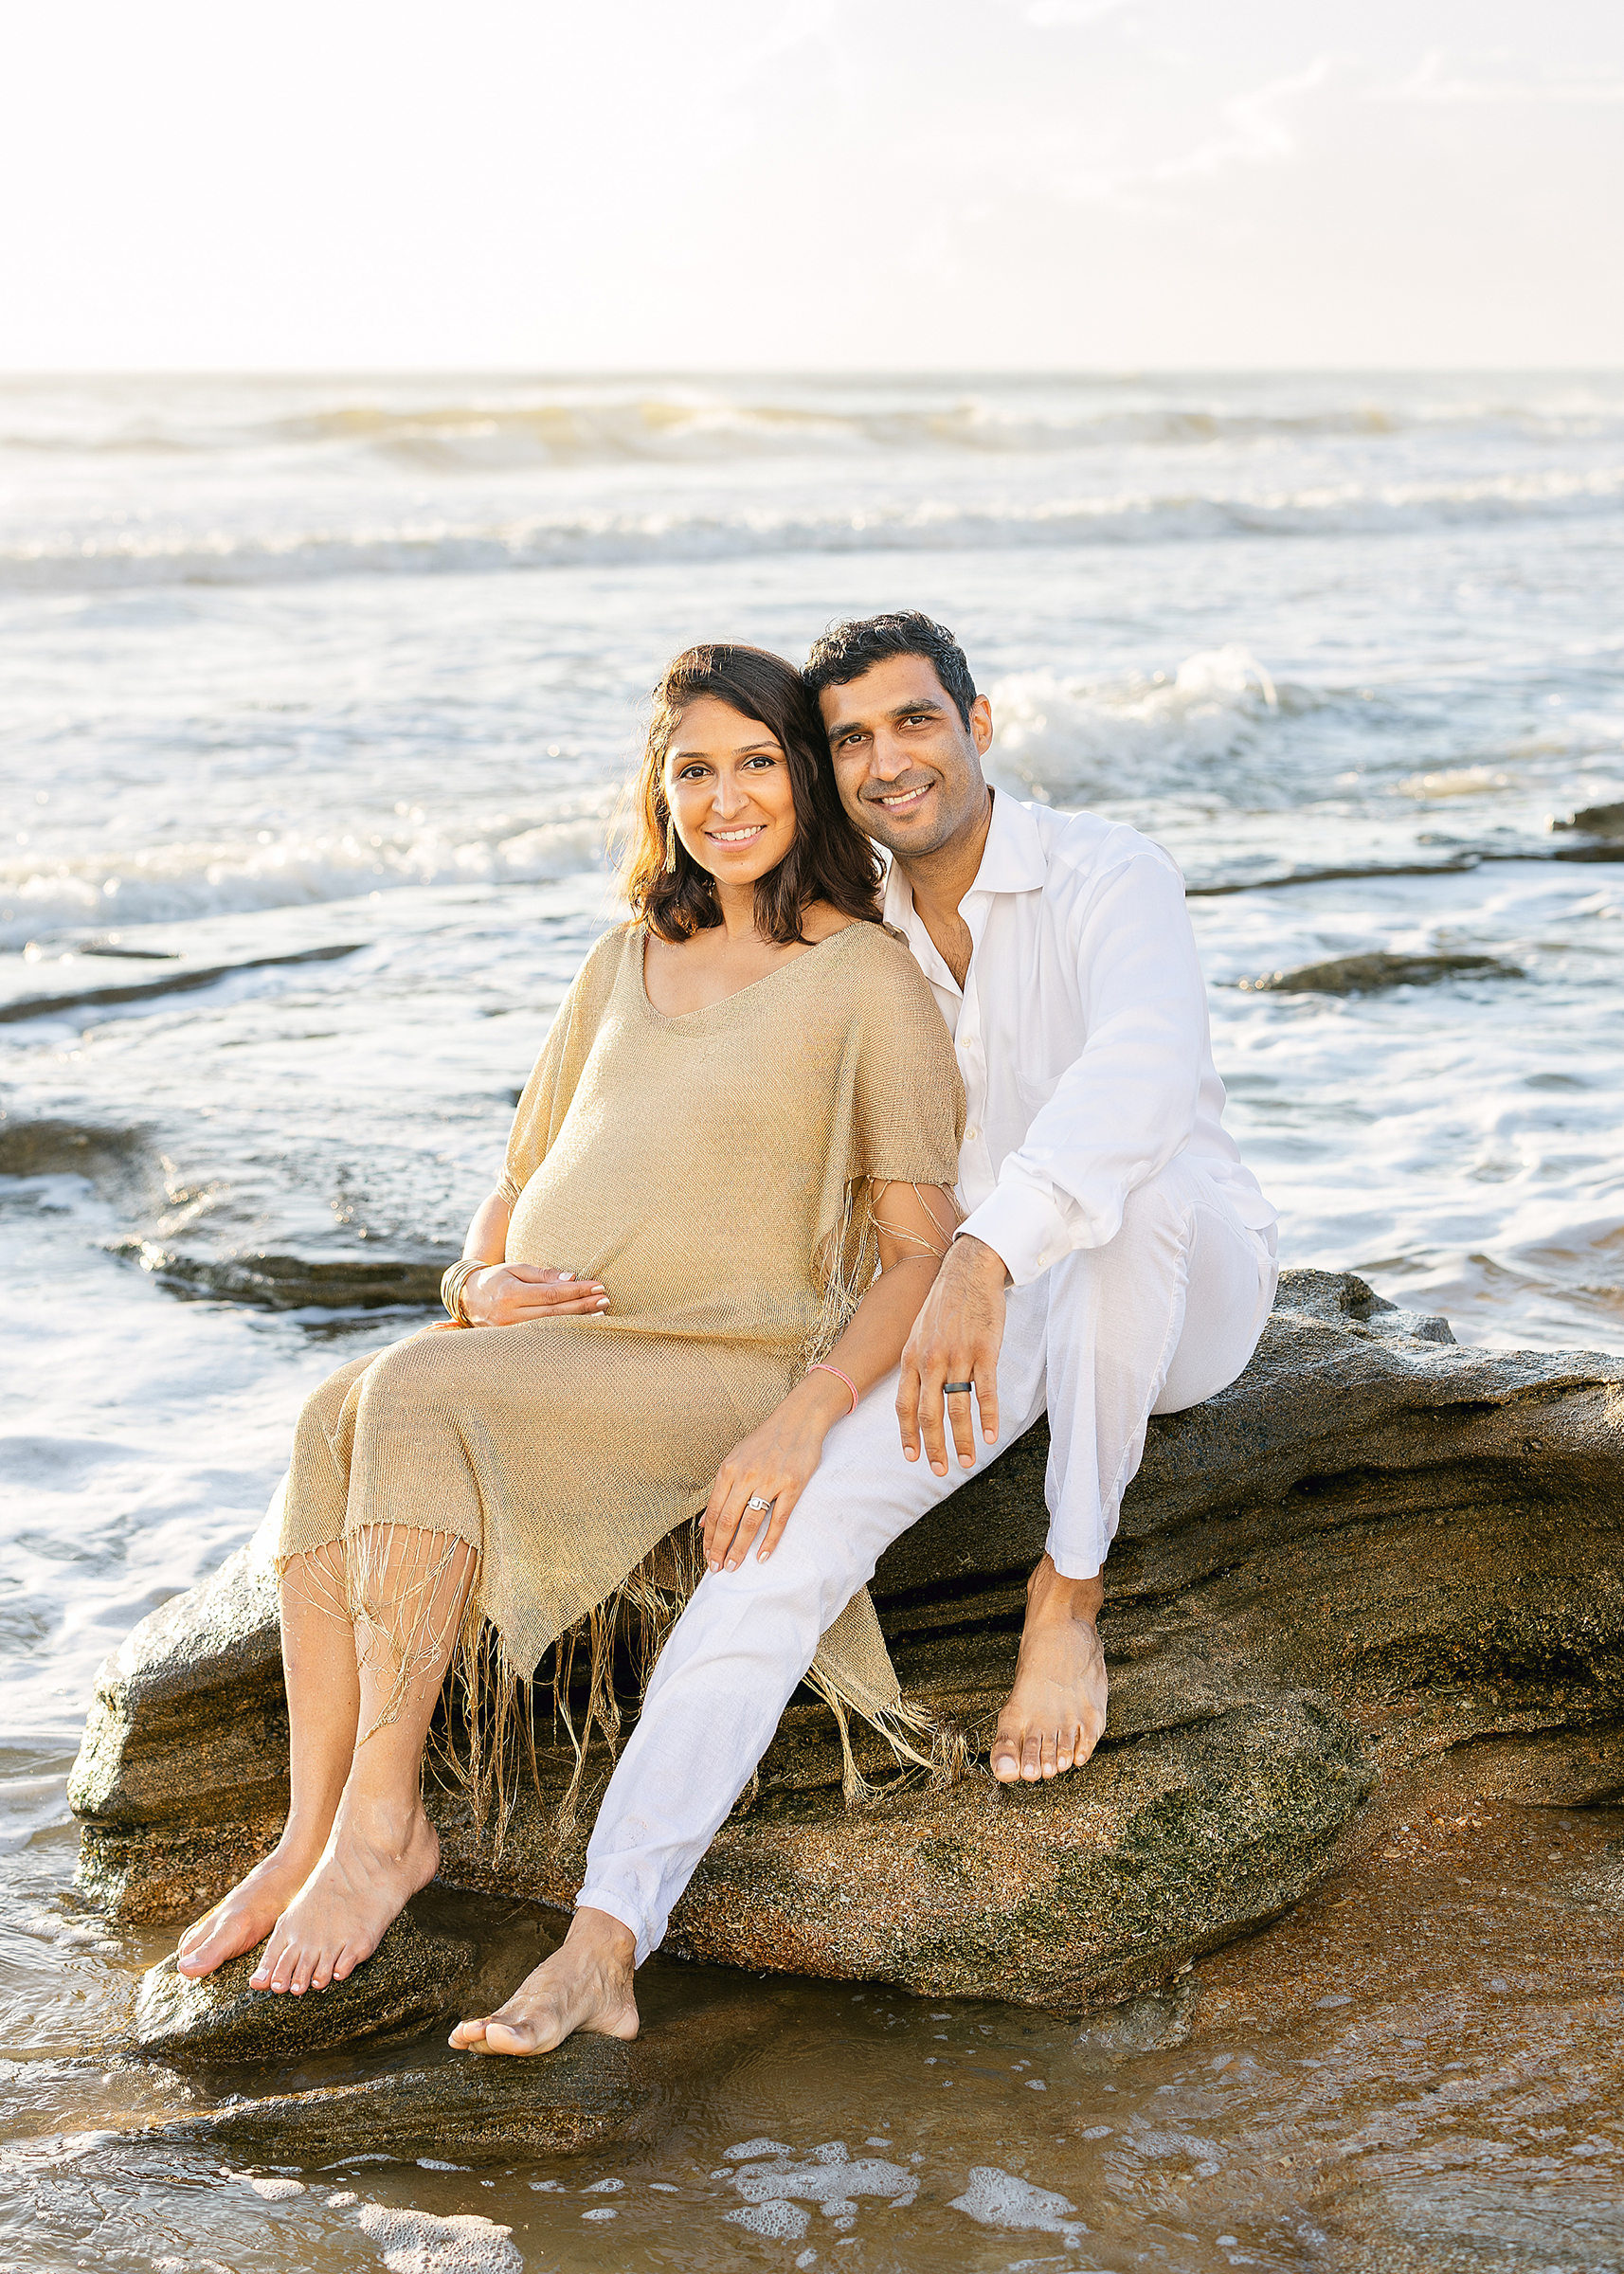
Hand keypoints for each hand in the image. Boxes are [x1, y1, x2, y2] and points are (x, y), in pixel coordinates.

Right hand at [460, 1263, 608, 1326]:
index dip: (577, 1291)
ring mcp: (511, 1333)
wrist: (468, 1299)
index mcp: (510, 1294)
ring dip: (578, 1321)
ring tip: (601, 1313)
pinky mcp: (513, 1342)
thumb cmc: (496, 1279)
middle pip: (555, 1313)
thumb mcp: (515, 1268)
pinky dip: (564, 1331)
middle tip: (605, 1300)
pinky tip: (581, 1326)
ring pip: (552, 1328)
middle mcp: (510, 1316)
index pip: (551, 1294)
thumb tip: (570, 1278)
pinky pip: (544, 1337)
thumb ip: (542, 1274)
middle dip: (583, 1306)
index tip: (598, 1286)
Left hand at [703, 1374, 850, 1571]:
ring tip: (733, 1566)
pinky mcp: (792, 1486)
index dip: (709, 1537)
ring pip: (749, 1523)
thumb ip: (720, 1490)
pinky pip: (778, 1519)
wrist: (798, 1420)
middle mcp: (746, 1476)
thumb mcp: (736, 1459)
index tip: (707, 1556)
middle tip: (717, 1569)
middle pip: (728, 1520)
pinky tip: (762, 1556)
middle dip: (720, 1548)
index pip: (714, 1511)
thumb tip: (704, 1521)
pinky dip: (769, 1540)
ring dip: (739, 1549)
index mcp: (729, 1470)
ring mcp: (770, 1481)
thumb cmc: (766, 1441)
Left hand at [896, 1235, 1006, 1476]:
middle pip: (928, 1413)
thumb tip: (912, 1394)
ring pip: (957, 1408)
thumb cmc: (944, 1304)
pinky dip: (988, 1417)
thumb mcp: (918, 1332)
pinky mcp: (984, 1351)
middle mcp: (930, 1360)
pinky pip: (985, 1391)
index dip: (907, 1434)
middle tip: (938, 1471)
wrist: (968, 1272)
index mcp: (911, 1357)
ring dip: (961, 1440)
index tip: (912, 1457)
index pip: (904, 1405)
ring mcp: (958, 1356)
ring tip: (967, 1461)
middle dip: (933, 1446)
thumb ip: (915, 1363)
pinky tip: (991, 1436)